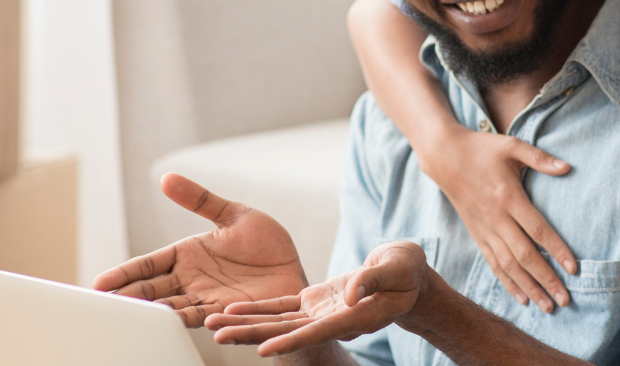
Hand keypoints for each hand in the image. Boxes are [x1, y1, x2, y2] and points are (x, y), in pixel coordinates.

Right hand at [93, 173, 306, 326]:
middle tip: (102, 306)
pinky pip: (206, 317)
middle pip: (152, 291)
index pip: (148, 264)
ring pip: (172, 308)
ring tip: (132, 316)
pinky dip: (192, 319)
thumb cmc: (265, 243)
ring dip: (154, 312)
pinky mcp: (229, 311)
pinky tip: (174, 321)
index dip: (125, 273)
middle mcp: (192, 279)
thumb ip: (201, 200)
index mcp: (187, 254)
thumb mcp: (234, 215)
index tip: (98, 283)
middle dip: (128, 298)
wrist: (294, 268)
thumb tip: (166, 177)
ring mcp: (208, 298)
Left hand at [206, 241, 432, 356]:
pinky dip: (258, 308)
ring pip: (277, 321)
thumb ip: (373, 280)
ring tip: (212, 324)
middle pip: (286, 332)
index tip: (265, 350)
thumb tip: (351, 293)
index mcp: (355, 318)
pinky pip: (282, 307)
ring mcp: (321, 313)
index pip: (318, 332)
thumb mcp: (396, 268)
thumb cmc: (406, 270)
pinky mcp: (315, 301)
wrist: (404, 273)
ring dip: (245, 324)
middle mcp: (332, 321)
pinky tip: (233, 309)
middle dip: (251, 335)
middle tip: (217, 336)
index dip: (291, 341)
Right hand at [419, 127, 575, 312]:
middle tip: (566, 300)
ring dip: (529, 288)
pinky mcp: (477, 235)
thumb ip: (540, 158)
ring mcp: (484, 229)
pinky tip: (522, 298)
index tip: (574, 269)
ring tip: (548, 307)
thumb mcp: (512, 146)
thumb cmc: (483, 149)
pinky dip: (507, 283)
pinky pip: (493, 263)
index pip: (537, 230)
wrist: (444, 156)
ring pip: (508, 265)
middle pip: (524, 255)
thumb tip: (568, 168)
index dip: (556, 250)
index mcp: (509, 197)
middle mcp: (496, 218)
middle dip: (546, 280)